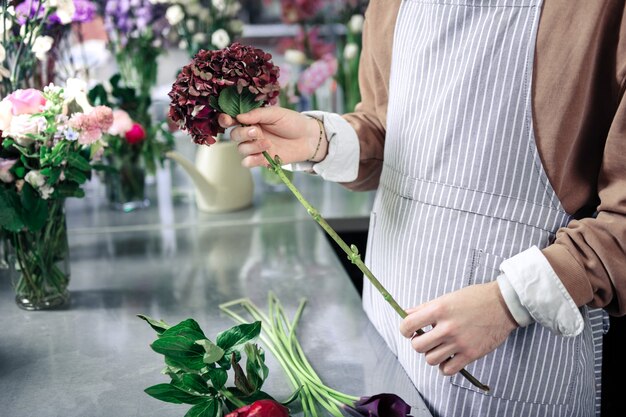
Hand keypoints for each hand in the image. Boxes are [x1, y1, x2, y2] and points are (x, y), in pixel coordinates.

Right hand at [218, 107, 327, 167]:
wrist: (308, 138)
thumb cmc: (292, 122)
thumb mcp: (276, 113)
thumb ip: (257, 114)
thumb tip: (239, 117)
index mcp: (252, 120)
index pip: (232, 120)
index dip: (225, 120)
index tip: (228, 120)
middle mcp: (251, 134)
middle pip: (234, 136)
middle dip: (242, 134)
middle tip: (256, 132)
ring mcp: (256, 148)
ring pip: (241, 150)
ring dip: (251, 147)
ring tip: (268, 143)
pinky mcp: (263, 160)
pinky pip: (248, 162)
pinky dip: (251, 160)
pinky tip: (261, 156)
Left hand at [399, 282, 517, 375]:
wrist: (503, 305)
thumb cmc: (475, 298)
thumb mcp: (447, 297)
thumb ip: (425, 307)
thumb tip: (405, 314)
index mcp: (439, 310)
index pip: (408, 325)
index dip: (405, 329)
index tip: (409, 331)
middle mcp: (447, 327)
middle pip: (418, 346)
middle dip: (419, 343)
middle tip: (427, 339)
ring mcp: (459, 342)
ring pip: (431, 359)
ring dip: (432, 354)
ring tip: (440, 347)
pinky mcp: (471, 354)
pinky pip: (447, 370)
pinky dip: (444, 367)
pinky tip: (449, 357)